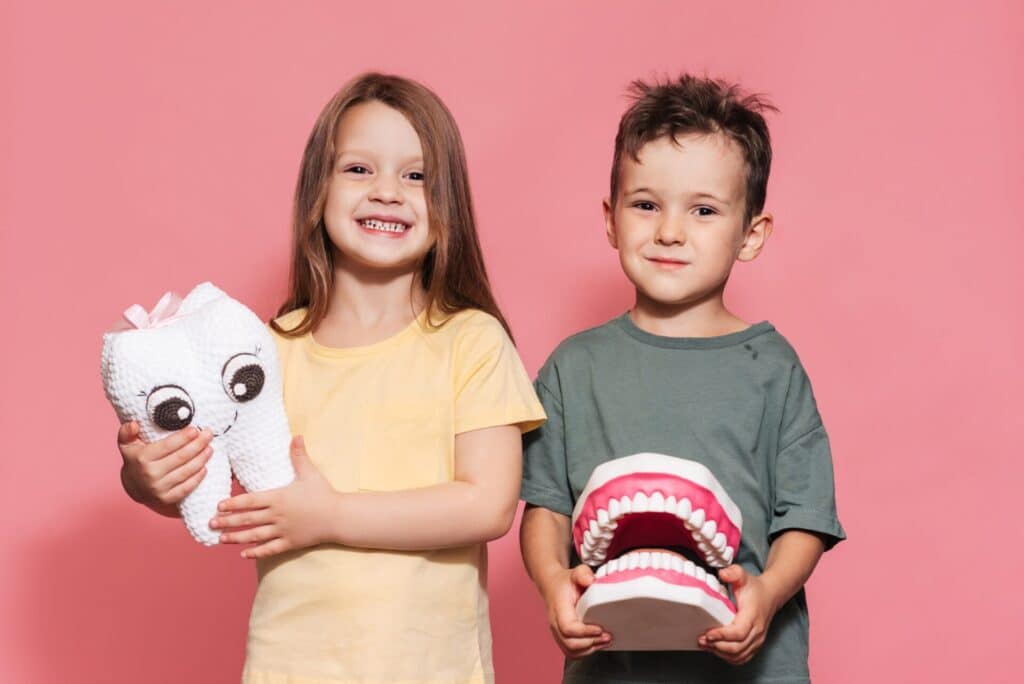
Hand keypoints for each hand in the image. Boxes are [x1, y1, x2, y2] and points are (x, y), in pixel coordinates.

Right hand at [118, 421, 212, 513]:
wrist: (134, 487)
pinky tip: (205, 468)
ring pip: (186, 472)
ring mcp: (159, 488)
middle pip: (181, 457)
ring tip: (210, 448)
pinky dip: (197, 478)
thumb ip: (126, 432)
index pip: (168, 445)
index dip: (184, 437)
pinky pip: (186, 488)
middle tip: (209, 434)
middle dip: (198, 444)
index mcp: (142, 458)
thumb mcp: (127, 444)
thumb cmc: (136, 460)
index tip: (196, 429)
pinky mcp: (166, 499)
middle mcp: (150, 474)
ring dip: (201, 459)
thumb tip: (133, 424)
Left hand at [210, 436, 336, 558]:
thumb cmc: (323, 493)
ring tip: (221, 539)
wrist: (338, 516)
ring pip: (254, 535)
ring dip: (236, 537)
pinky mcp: (290, 543)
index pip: (250, 501)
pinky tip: (243, 554)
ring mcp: (282, 530)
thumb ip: (299, 455)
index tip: (219, 506)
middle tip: (210, 524)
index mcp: (278, 497)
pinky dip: (256, 552)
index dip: (233, 503)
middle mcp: (277, 515)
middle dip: (227, 522)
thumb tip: (297, 436)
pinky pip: (269, 549)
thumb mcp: (309, 472)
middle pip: (247, 519)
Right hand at [541, 564, 611, 658]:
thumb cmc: (565, 583)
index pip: (568, 627)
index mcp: (558, 608)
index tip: (600, 628)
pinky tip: (596, 644)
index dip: (585, 632)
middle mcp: (555, 622)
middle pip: (569, 643)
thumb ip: (583, 573)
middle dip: (590, 643)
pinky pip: (571, 652)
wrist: (552, 586)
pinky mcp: (561, 638)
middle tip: (607, 636)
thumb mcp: (575, 572)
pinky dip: (584, 652)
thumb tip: (590, 580)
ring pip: (570, 650)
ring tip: (604, 641)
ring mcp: (557, 632)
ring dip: (589, 649)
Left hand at [698, 564, 777, 664]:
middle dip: (717, 647)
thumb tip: (722, 574)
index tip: (708, 634)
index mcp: (753, 615)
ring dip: (721, 654)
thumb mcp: (743, 576)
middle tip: (701, 640)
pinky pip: (743, 658)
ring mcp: (758, 640)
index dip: (722, 636)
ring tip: (706, 646)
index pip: (738, 632)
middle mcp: (757, 631)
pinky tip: (716, 651)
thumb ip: (733, 572)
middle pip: (737, 647)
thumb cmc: (755, 588)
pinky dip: (729, 658)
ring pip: (739, 655)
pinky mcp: (755, 645)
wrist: (770, 595)